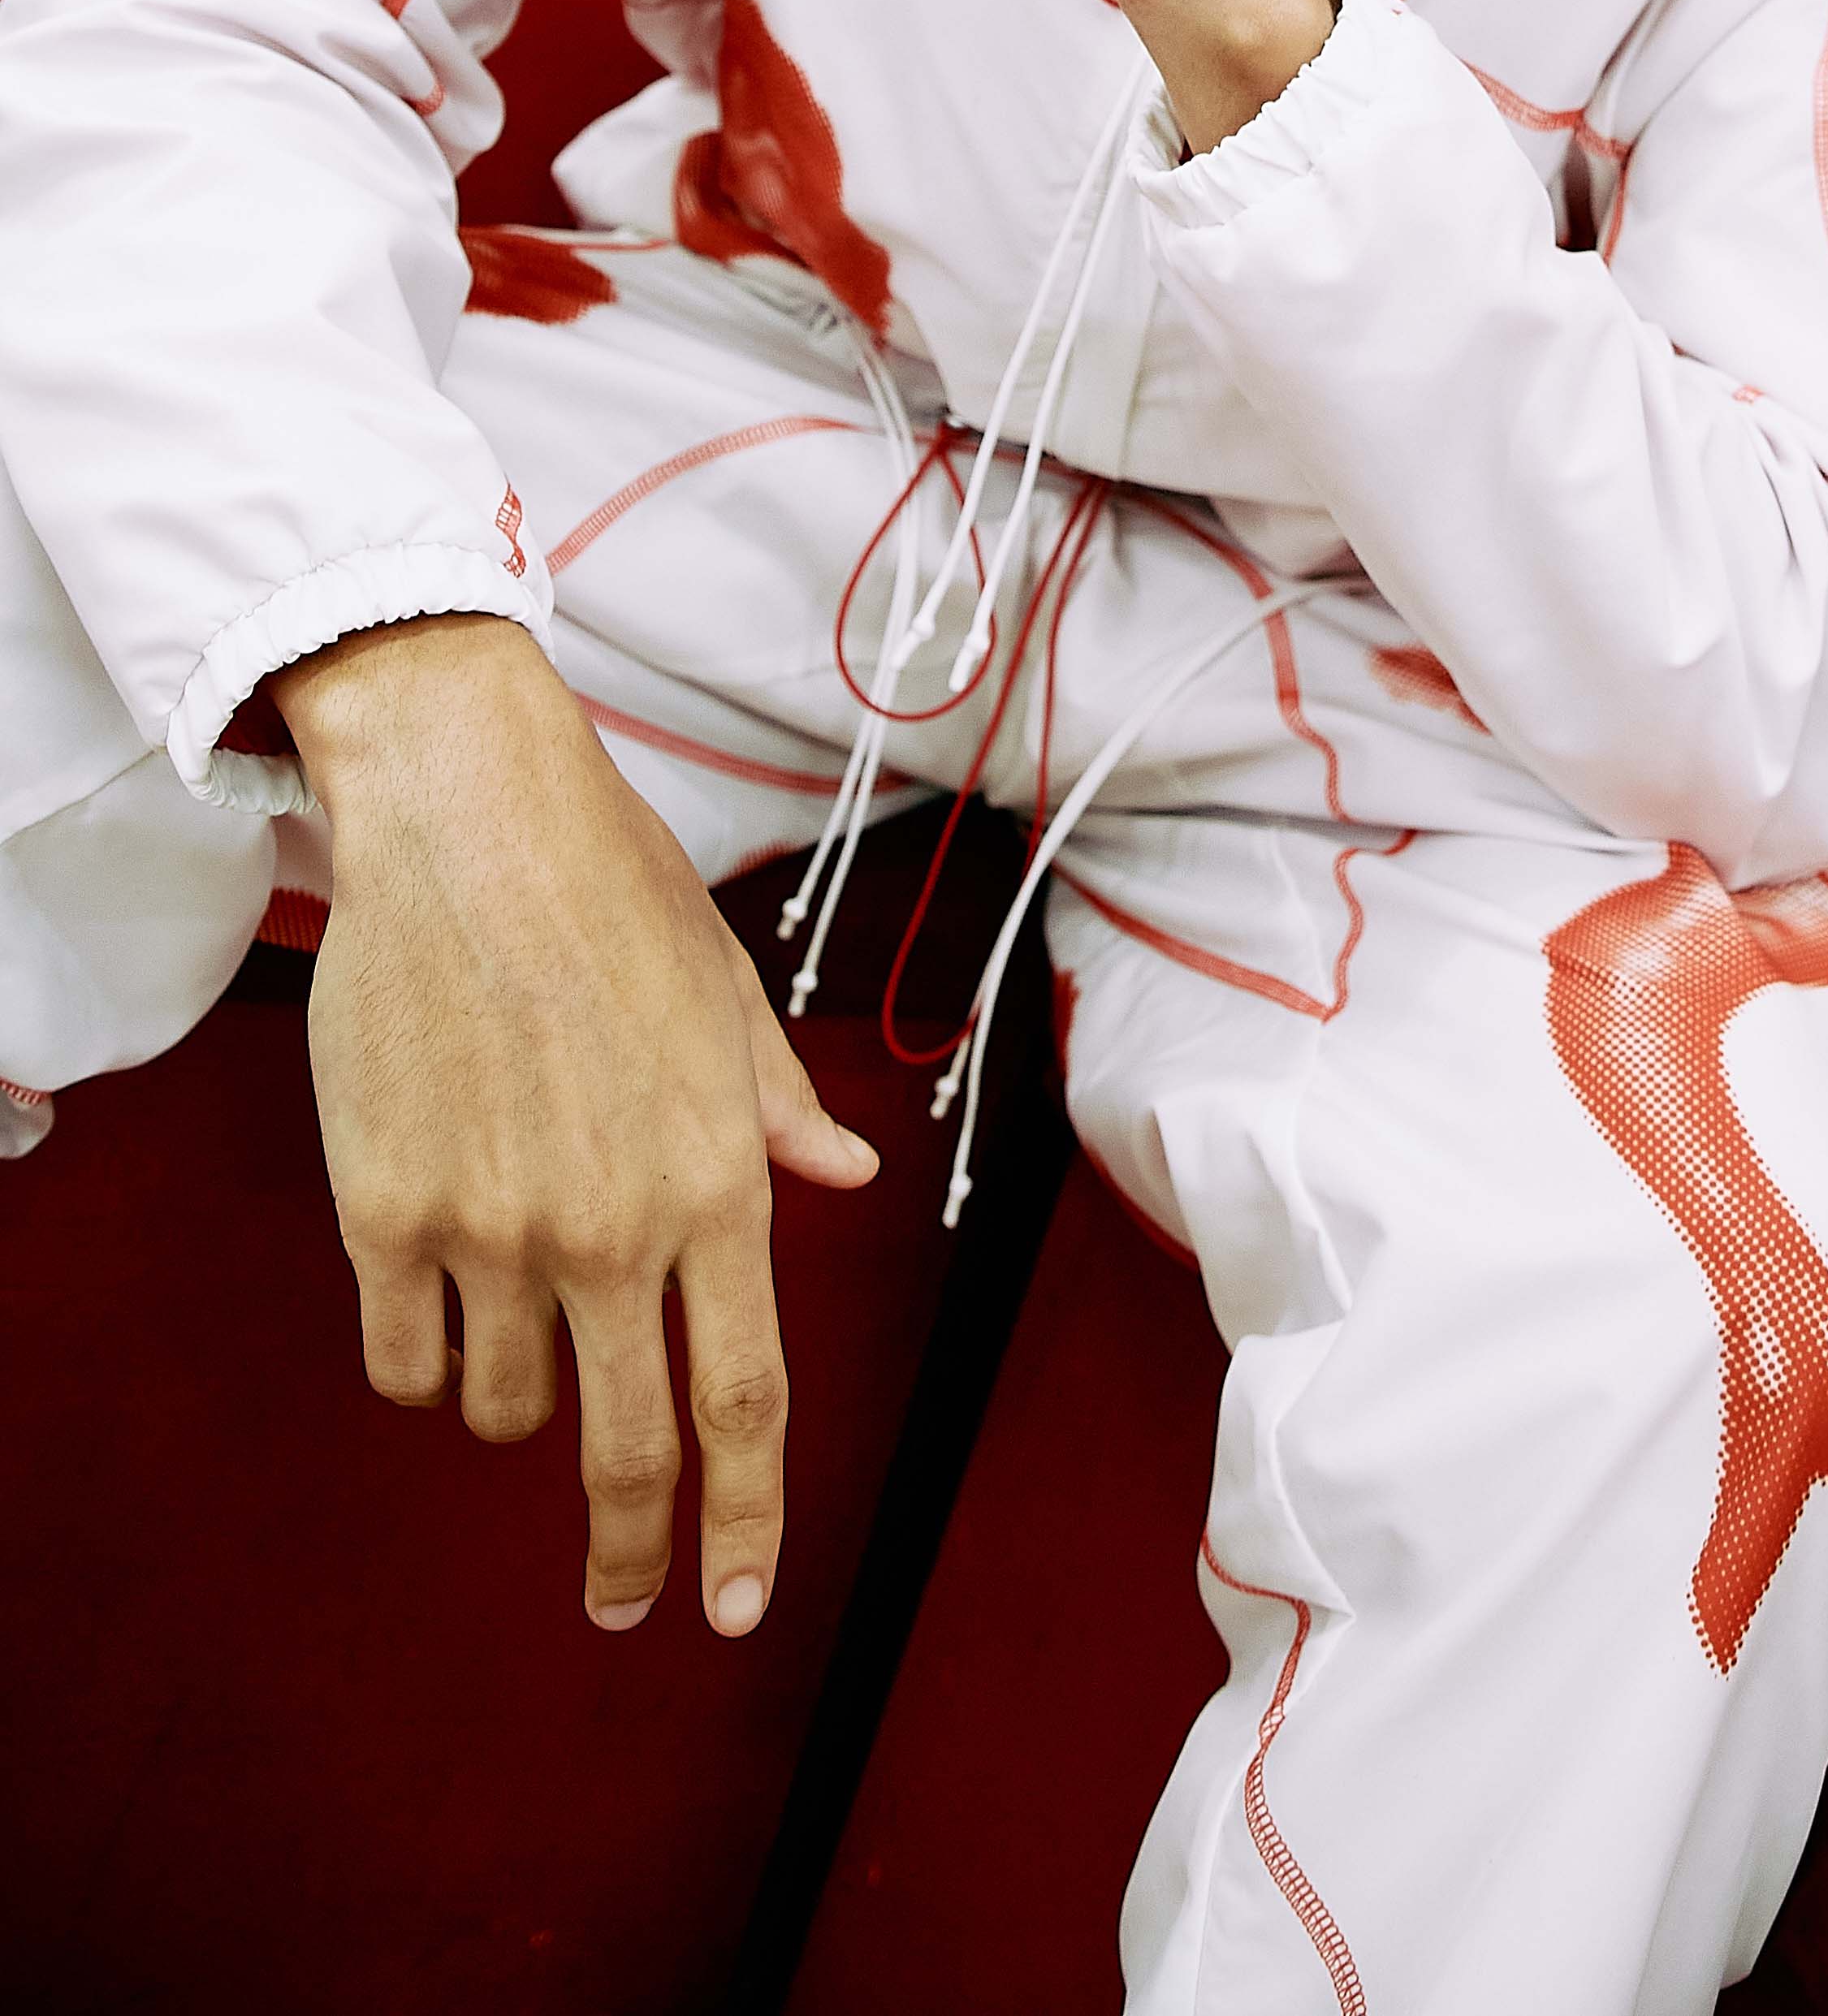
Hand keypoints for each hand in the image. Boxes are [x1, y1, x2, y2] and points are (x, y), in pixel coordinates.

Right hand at [277, 613, 876, 1637]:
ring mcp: (491, 1227)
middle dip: (635, 1555)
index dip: (746, 1522)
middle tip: (626, 1605)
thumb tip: (846, 1171)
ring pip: (503, 1411)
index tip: (734, 1607)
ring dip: (517, 1399)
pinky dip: (424, 1358)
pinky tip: (436, 1300)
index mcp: (715, 1180)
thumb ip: (777, 1111)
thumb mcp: (727, 1000)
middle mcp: (610, 1226)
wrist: (468, 817)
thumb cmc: (613, 894)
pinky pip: (404, 1359)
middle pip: (629, 1455)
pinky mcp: (384, 1209)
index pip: (746, 1401)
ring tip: (518, 1307)